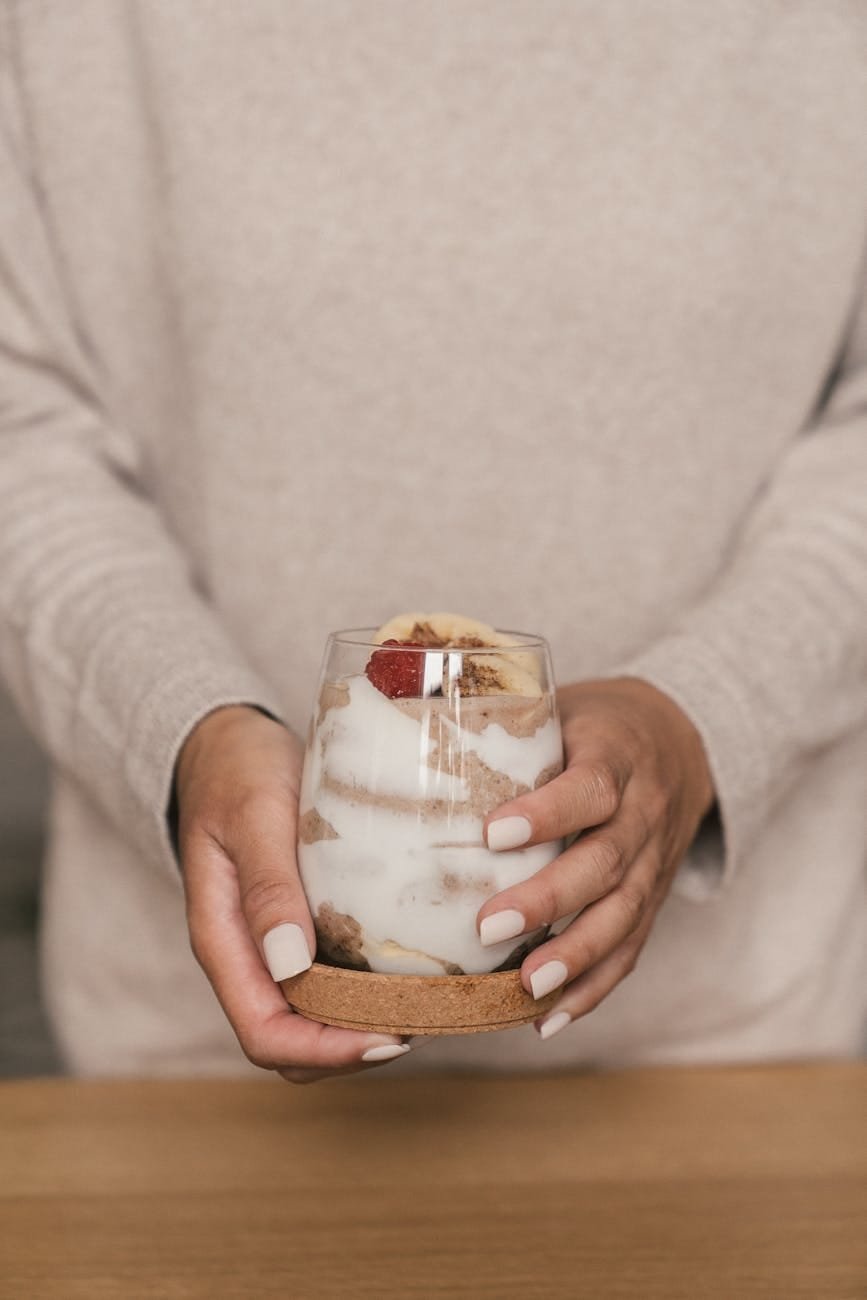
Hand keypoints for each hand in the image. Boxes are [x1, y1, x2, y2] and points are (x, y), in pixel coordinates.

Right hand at [176, 705, 409, 1081]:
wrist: (228, 743)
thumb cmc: (238, 771)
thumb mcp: (254, 816)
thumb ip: (268, 885)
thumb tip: (291, 964)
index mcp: (223, 940)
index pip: (264, 1034)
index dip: (325, 1052)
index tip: (390, 1037)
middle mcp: (249, 956)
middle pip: (294, 1043)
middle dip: (355, 1049)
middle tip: (427, 1022)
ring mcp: (275, 945)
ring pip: (317, 1018)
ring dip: (367, 1024)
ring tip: (430, 1002)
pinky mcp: (304, 926)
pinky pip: (334, 979)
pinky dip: (372, 988)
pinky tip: (418, 966)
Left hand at [477, 678, 714, 1037]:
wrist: (684, 743)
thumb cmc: (596, 725)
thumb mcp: (562, 707)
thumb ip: (502, 726)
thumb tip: (402, 734)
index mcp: (617, 756)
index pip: (589, 788)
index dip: (547, 814)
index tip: (492, 834)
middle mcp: (644, 813)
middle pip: (605, 863)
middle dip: (549, 900)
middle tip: (489, 927)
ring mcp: (655, 862)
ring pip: (623, 915)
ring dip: (575, 957)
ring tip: (526, 988)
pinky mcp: (654, 900)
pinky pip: (632, 950)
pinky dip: (593, 988)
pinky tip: (549, 1018)